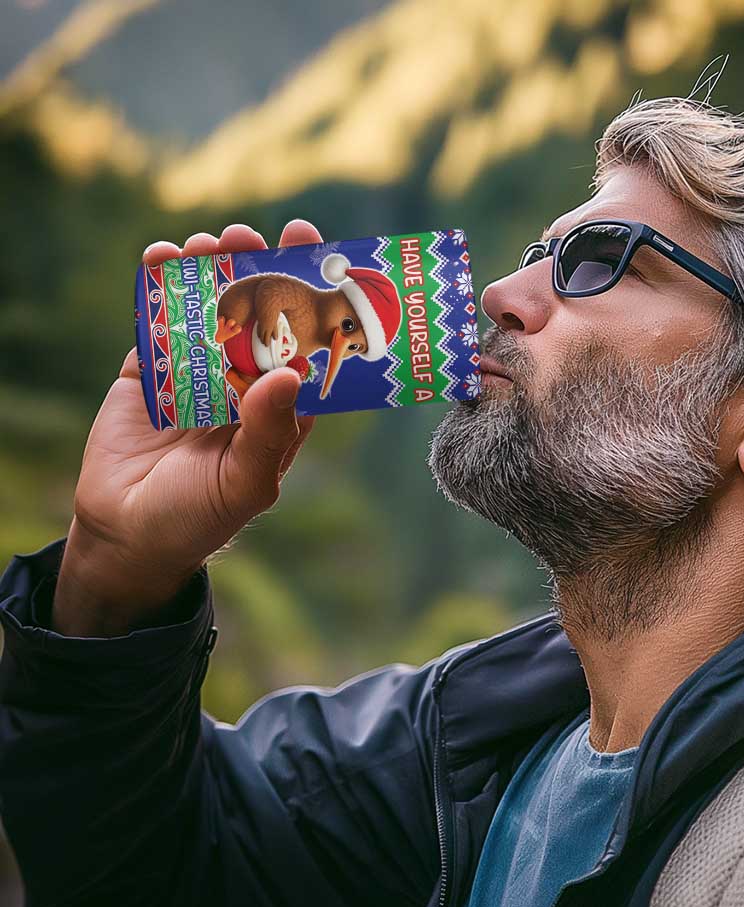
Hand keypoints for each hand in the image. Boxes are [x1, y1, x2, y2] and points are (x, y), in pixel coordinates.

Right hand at [52, 220, 323, 636]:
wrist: (127, 534)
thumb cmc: (200, 517)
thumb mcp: (245, 482)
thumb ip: (269, 431)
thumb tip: (291, 372)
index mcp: (280, 407)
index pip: (304, 345)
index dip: (312, 300)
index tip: (317, 257)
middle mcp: (244, 382)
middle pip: (257, 315)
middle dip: (259, 271)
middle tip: (256, 236)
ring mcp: (196, 372)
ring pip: (209, 309)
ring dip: (211, 271)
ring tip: (211, 243)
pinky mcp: (150, 370)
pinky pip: (158, 321)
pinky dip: (159, 287)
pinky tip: (162, 258)